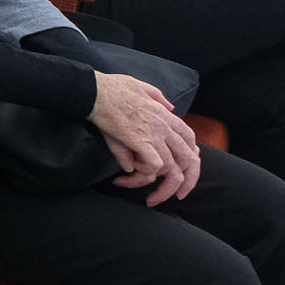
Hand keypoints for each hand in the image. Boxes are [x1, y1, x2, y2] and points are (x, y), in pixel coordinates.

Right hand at [91, 72, 201, 205]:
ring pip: (170, 168)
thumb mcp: (141, 86)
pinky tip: (126, 176)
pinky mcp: (138, 141)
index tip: (184, 171)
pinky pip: (153, 166)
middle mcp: (164, 126)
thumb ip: (158, 97)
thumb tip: (171, 107)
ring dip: (160, 188)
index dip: (191, 158)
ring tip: (149, 199)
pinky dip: (143, 175)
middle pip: (189, 159)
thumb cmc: (111, 88)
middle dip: (186, 183)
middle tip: (177, 197)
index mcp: (165, 114)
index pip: (190, 139)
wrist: (93, 90)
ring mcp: (152, 133)